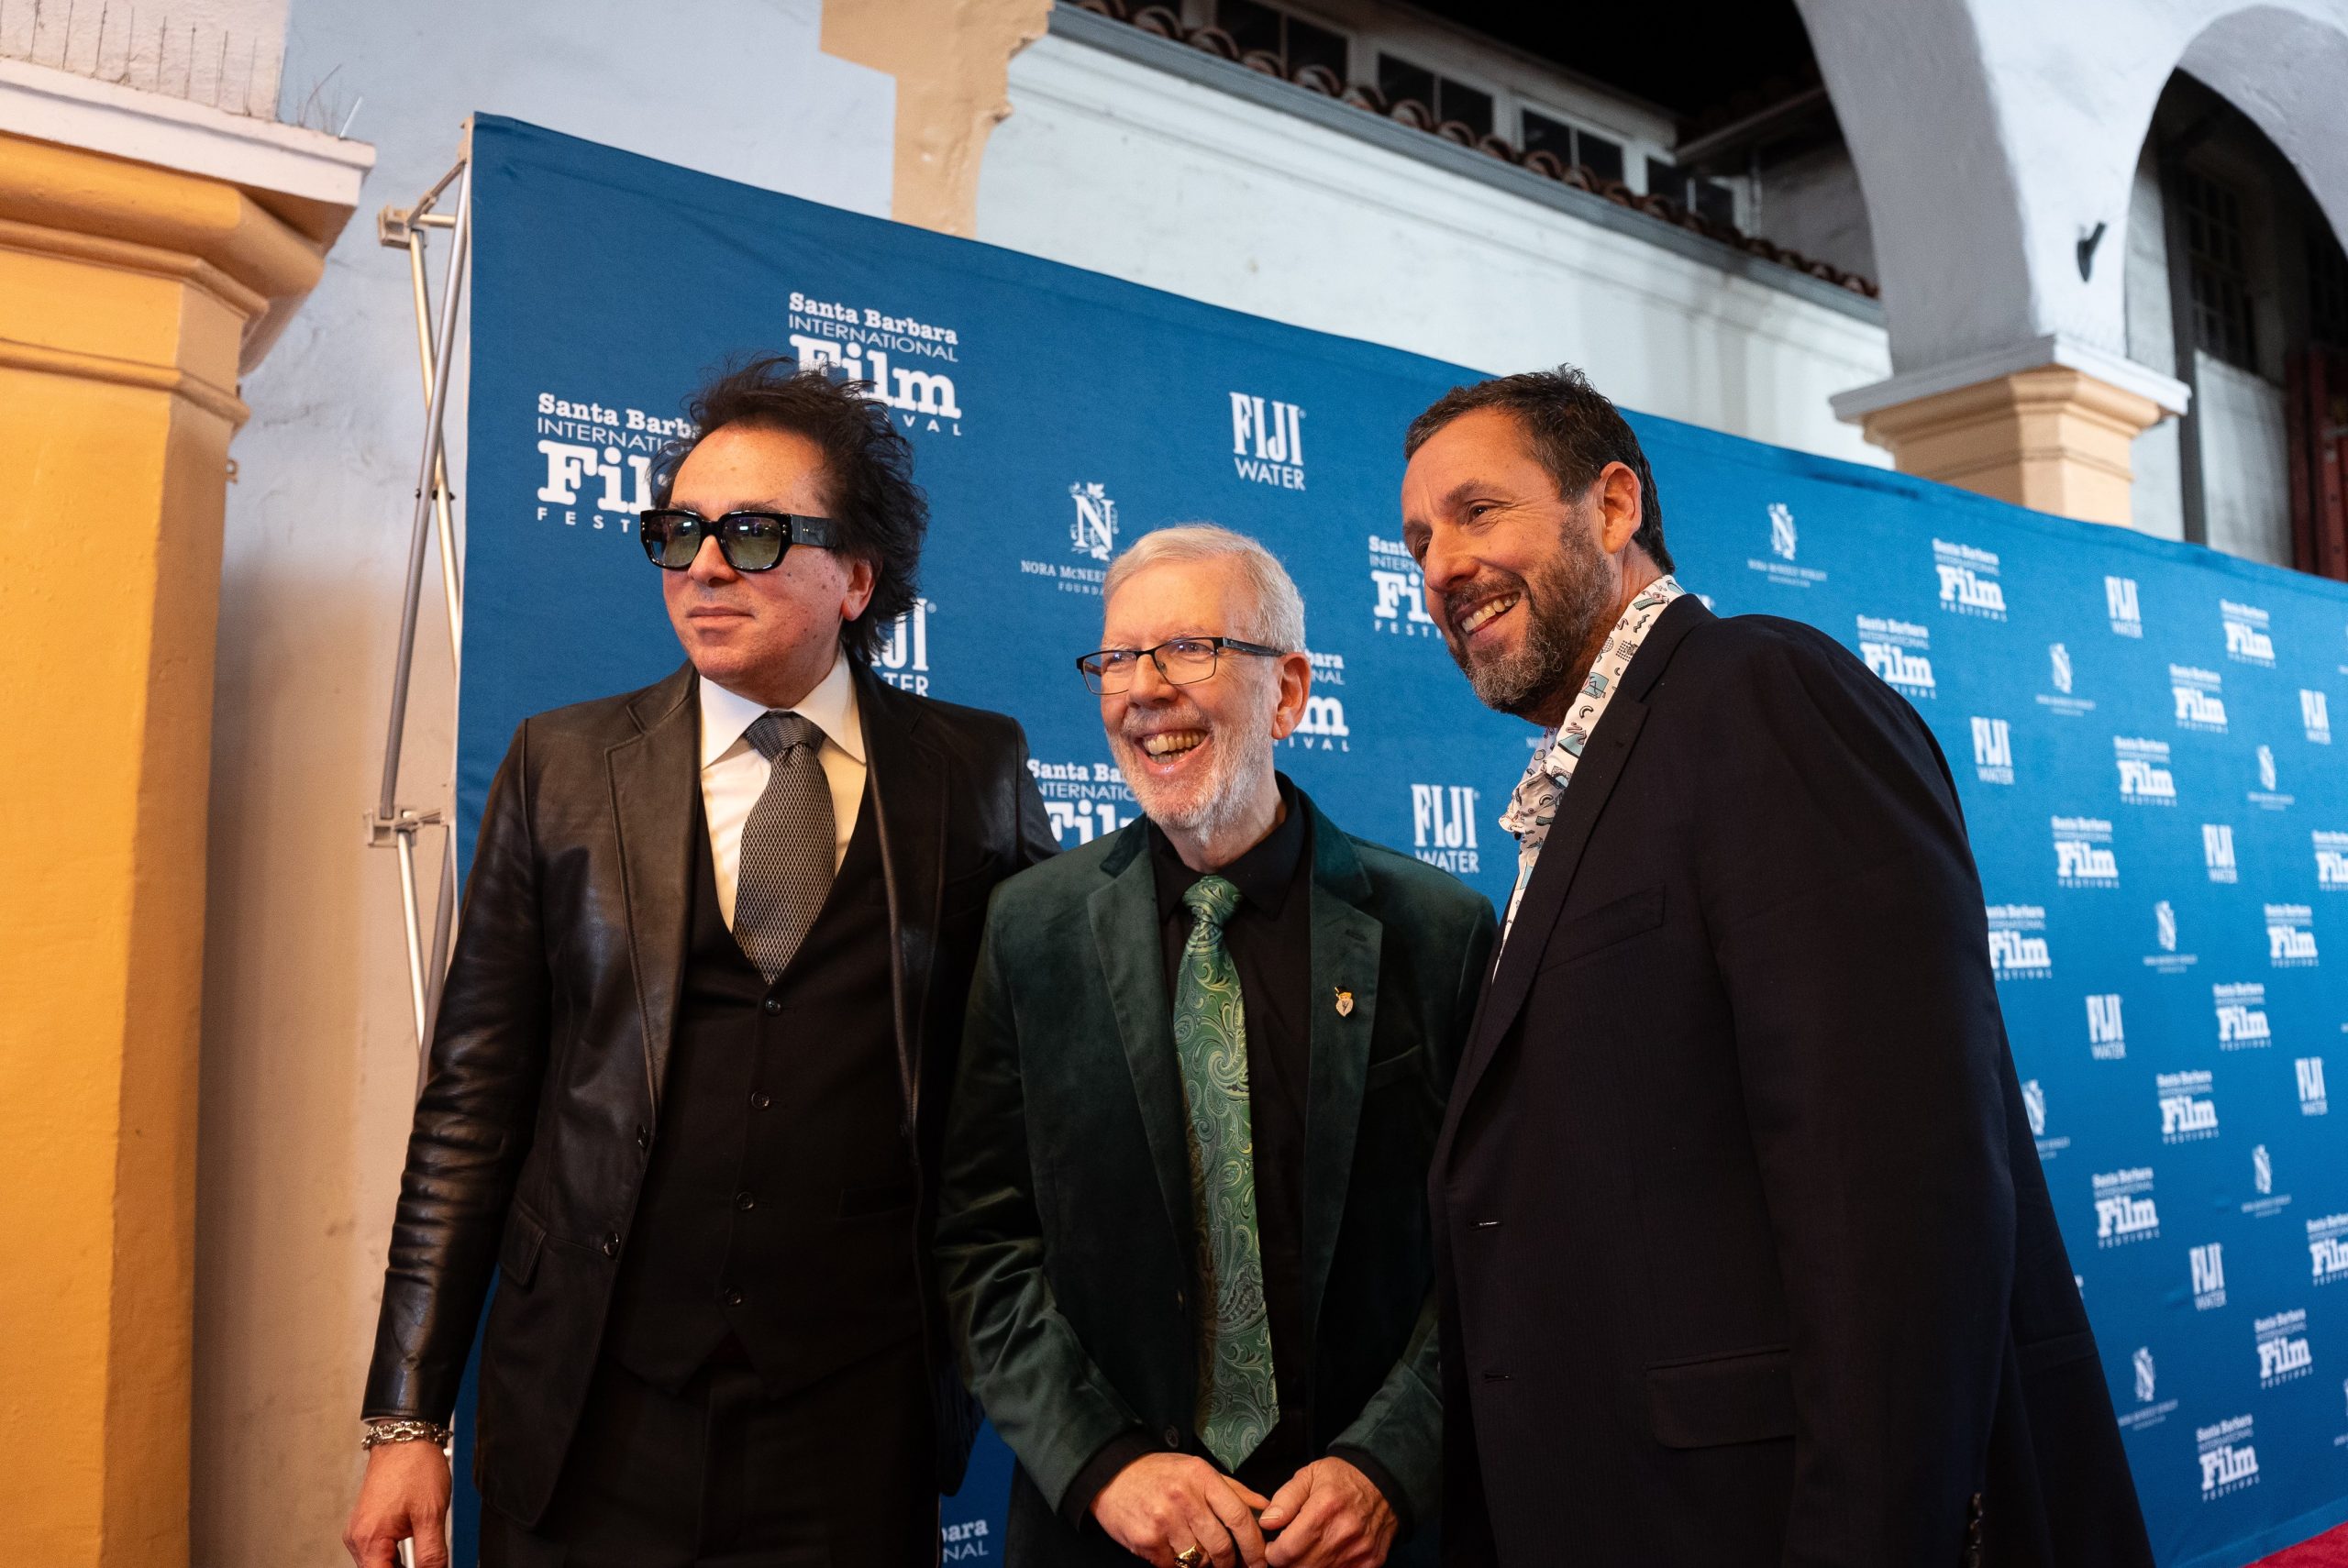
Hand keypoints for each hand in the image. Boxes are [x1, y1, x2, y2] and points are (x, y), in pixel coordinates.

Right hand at [344, 1439, 451, 1567]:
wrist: (406, 1437)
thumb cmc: (415, 1466)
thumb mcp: (431, 1515)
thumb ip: (432, 1554)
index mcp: (370, 1539)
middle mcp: (358, 1538)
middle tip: (429, 1563)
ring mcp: (360, 1530)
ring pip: (378, 1564)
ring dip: (399, 1567)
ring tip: (424, 1559)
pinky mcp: (366, 1523)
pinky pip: (378, 1551)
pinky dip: (394, 1557)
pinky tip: (413, 1552)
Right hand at [1091, 1451, 1271, 1567]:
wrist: (1111, 1476)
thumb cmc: (1158, 1474)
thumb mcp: (1197, 1470)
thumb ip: (1233, 1490)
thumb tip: (1266, 1509)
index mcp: (1202, 1477)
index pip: (1239, 1517)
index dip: (1254, 1544)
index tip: (1261, 1560)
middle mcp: (1184, 1497)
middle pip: (1221, 1545)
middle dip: (1230, 1562)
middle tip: (1230, 1565)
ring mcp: (1164, 1521)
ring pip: (1199, 1560)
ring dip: (1203, 1563)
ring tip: (1196, 1550)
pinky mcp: (1147, 1541)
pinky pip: (1174, 1566)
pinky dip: (1178, 1564)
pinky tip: (1172, 1548)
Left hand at [1259, 1457, 1396, 1567]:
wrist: (1384, 1483)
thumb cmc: (1342, 1478)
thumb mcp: (1308, 1476)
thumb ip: (1284, 1500)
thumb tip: (1267, 1522)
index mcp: (1324, 1508)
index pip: (1287, 1551)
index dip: (1273, 1553)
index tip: (1273, 1546)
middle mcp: (1343, 1533)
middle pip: (1301, 1567)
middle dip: (1288, 1561)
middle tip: (1290, 1547)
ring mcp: (1359, 1551)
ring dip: (1307, 1565)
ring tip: (1308, 1547)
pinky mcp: (1370, 1562)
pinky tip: (1326, 1553)